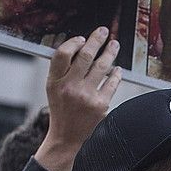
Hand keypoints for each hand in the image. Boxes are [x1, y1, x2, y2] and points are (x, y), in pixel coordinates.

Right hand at [35, 26, 122, 170]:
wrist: (67, 139)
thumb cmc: (62, 111)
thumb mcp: (53, 89)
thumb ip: (61, 70)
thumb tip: (78, 46)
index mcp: (54, 82)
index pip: (61, 53)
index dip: (73, 42)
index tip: (82, 38)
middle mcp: (69, 87)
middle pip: (84, 55)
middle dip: (96, 40)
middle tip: (103, 31)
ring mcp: (86, 96)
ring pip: (101, 66)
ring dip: (110, 52)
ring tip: (114, 45)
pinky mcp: (101, 105)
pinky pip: (112, 83)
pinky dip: (116, 73)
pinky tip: (118, 69)